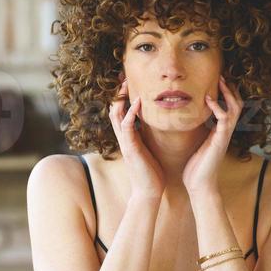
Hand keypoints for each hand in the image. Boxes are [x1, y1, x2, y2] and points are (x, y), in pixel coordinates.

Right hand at [109, 78, 165, 199]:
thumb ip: (147, 139)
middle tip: (123, 77)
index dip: (122, 98)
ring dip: (121, 98)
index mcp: (129, 138)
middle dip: (118, 93)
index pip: (122, 113)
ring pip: (116, 116)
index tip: (128, 83)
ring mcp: (125, 143)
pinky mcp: (130, 148)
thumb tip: (155, 128)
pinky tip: (137, 102)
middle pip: (115, 110)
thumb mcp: (149, 151)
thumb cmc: (151, 174)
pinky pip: (127, 127)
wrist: (148, 192)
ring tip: (126, 84)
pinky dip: (131, 113)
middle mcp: (124, 138)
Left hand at [181, 75, 243, 197]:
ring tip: (220, 81)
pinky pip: (225, 119)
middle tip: (222, 76)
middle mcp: (225, 132)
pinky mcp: (220, 141)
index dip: (226, 94)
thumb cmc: (196, 168)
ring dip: (228, 94)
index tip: (217, 81)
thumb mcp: (196, 145)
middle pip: (237, 105)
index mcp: (220, 132)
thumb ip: (196, 133)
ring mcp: (224, 136)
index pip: (229, 108)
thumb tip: (187, 121)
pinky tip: (209, 100)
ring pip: (235, 109)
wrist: (200, 186)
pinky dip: (218, 108)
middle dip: (231, 89)